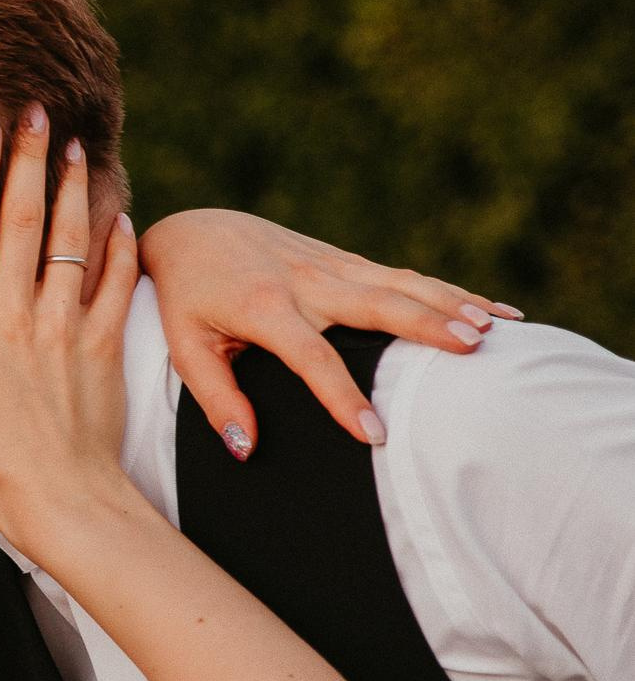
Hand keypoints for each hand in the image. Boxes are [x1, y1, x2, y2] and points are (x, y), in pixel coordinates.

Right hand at [0, 107, 139, 523]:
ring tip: (74, 145)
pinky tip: (118, 213)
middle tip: (35, 111)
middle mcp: (13, 315)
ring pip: (69, 240)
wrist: (59, 501)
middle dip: (28, 161)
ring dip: (72, 188)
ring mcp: (64, 327)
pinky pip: (113, 281)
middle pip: (22, 222)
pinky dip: (117, 244)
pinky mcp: (103, 346)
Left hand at [136, 208, 521, 454]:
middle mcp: (305, 281)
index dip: (342, 397)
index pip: (312, 357)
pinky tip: (489, 310)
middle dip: (425, 326)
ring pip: (401, 283)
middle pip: (377, 304)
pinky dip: (448, 291)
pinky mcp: (343, 260)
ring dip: (450, 304)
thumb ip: (215, 399)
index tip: (375, 435)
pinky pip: (403, 276)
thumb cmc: (186, 300)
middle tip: (470, 350)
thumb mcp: (186, 348)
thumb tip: (246, 449)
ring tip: (494, 331)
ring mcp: (330, 265)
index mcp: (264, 308)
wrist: (192, 232)